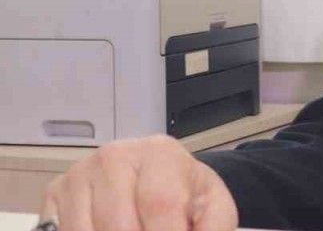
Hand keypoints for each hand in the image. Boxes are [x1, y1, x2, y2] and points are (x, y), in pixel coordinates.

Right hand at [41, 135, 237, 230]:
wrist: (162, 178)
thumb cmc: (187, 194)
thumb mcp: (213, 207)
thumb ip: (213, 228)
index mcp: (159, 153)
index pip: (159, 204)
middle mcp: (114, 156)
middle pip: (119, 225)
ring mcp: (80, 174)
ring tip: (138, 230)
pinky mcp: (55, 194)